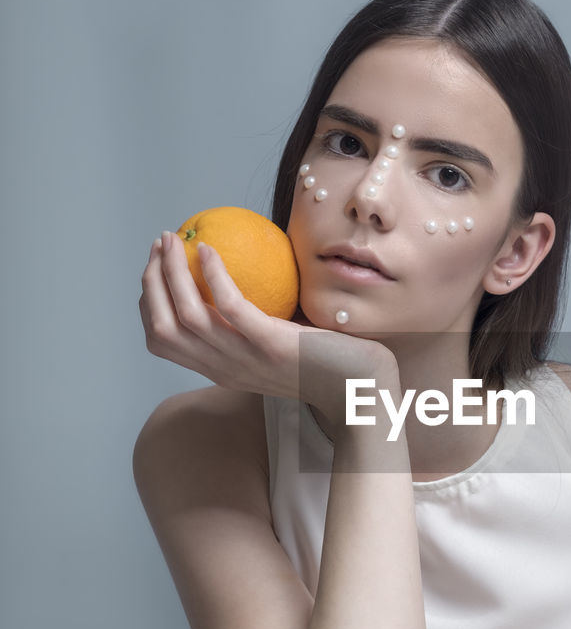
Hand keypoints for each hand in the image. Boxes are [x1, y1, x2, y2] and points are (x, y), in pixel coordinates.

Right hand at [139, 232, 397, 430]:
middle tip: (162, 244)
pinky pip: (230, 306)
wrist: (362, 389)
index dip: (149, 303)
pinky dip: (213, 275)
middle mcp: (224, 368)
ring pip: (187, 316)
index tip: (155, 268)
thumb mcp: (277, 344)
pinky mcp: (271, 345)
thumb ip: (254, 322)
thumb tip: (240, 273)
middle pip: (164, 327)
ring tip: (175, 239)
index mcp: (221, 369)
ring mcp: (246, 359)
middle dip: (152, 281)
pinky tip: (209, 250)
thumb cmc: (326, 359)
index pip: (163, 341)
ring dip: (172, 272)